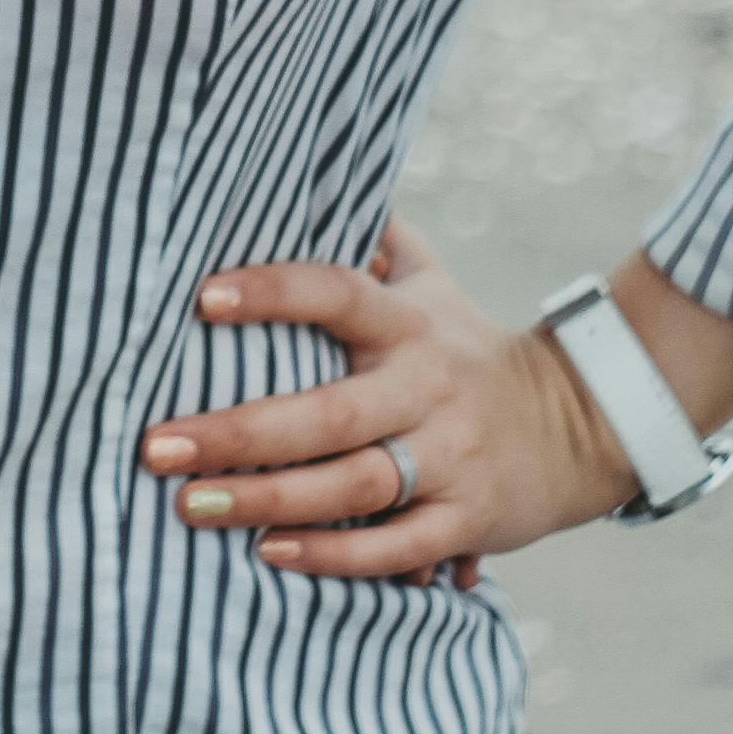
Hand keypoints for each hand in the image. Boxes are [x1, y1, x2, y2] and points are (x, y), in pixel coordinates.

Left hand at [137, 225, 638, 586]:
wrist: (576, 425)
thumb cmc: (466, 347)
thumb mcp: (431, 282)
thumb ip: (374, 236)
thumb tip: (302, 177)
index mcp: (408, 324)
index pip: (338, 292)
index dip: (273, 291)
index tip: (202, 297)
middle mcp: (426, 389)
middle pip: (329, 414)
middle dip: (239, 432)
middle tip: (156, 445)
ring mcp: (450, 459)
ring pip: (354, 486)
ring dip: (270, 500)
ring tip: (191, 505)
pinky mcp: (466, 520)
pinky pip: (396, 547)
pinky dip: (335, 557)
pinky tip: (270, 553)